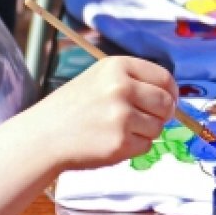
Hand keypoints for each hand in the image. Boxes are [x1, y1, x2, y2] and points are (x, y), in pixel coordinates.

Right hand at [31, 56, 175, 172]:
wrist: (44, 135)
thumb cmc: (73, 107)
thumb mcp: (100, 78)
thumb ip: (134, 82)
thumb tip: (171, 97)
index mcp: (117, 66)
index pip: (164, 78)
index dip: (170, 93)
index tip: (168, 101)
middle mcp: (121, 87)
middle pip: (166, 103)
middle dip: (162, 115)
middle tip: (145, 120)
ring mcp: (121, 116)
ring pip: (157, 127)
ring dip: (145, 132)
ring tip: (118, 129)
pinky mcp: (120, 142)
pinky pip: (146, 146)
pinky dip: (134, 147)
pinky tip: (112, 141)